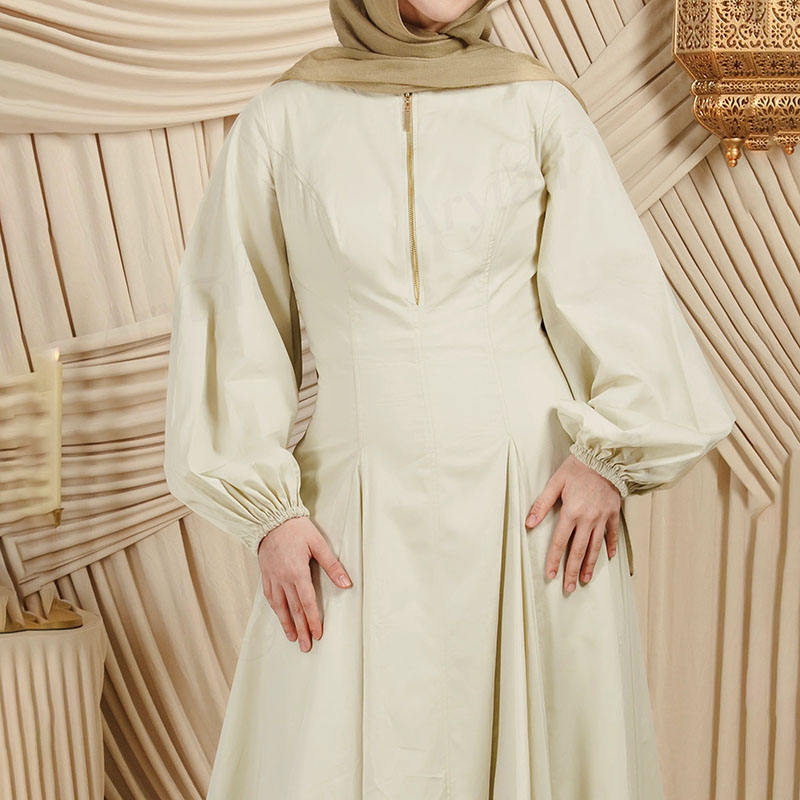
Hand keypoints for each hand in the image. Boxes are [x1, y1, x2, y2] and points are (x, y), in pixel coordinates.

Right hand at [256, 516, 352, 651]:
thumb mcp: (318, 544)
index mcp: (297, 572)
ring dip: (287, 624)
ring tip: (292, 638)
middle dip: (301, 629)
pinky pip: (269, 597)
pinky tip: (279, 616)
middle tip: (306, 647)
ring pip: (280, 606)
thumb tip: (346, 583)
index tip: (318, 634)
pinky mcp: (265, 575)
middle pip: (294, 609)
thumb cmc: (296, 529)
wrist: (272, 518)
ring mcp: (272, 578)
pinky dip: (275, 609)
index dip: (314, 620)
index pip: (308, 602)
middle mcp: (283, 579)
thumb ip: (332, 565)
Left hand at [524, 454, 620, 593]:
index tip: (550, 576)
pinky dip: (610, 546)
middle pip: (578, 551)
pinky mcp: (614, 513)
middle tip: (569, 588)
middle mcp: (588, 519)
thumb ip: (542, 504)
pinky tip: (608, 558)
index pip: (559, 542)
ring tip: (585, 580)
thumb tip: (528, 523)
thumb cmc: (577, 468)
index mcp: (572, 512)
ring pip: (595, 547)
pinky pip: (613, 534)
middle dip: (573, 571)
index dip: (554, 560)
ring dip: (590, 565)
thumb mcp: (555, 483)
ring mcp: (603, 518)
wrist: (604, 457)